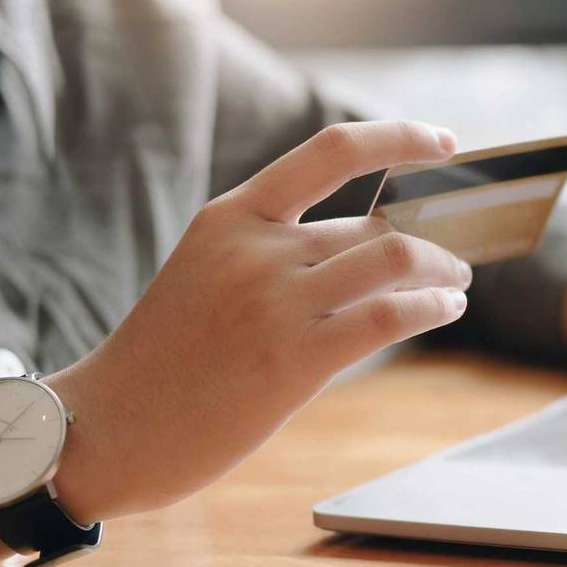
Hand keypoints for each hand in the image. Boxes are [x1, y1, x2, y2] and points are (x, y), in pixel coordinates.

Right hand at [46, 121, 472, 522]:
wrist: (109, 429)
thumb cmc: (168, 357)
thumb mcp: (208, 272)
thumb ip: (278, 251)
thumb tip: (376, 245)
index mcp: (232, 216)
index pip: (332, 150)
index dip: (398, 138)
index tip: (445, 143)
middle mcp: (256, 248)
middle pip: (377, 226)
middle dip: (433, 241)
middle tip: (457, 259)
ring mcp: (275, 302)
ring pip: (397, 259)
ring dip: (444, 271)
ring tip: (456, 285)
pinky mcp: (295, 359)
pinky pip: (391, 315)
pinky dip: (435, 307)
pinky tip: (447, 310)